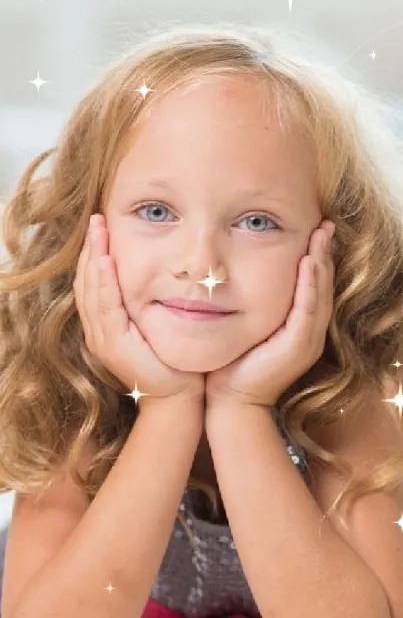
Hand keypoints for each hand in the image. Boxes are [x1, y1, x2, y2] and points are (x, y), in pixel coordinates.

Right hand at [73, 214, 204, 407]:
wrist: (180, 399)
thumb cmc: (175, 362)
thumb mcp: (158, 324)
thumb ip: (151, 301)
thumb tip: (162, 270)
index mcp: (106, 325)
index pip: (94, 281)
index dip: (95, 252)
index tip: (102, 224)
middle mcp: (99, 332)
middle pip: (87, 281)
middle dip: (91, 248)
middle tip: (97, 218)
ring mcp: (104, 340)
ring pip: (91, 291)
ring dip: (94, 258)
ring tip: (98, 230)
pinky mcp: (115, 347)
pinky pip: (105, 309)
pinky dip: (104, 283)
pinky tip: (107, 262)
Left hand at [205, 220, 334, 408]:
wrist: (230, 401)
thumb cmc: (232, 365)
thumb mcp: (246, 327)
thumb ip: (251, 304)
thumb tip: (236, 274)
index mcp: (300, 329)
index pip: (313, 286)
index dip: (317, 258)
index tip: (314, 230)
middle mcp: (310, 334)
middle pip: (323, 285)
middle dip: (325, 253)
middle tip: (325, 223)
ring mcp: (307, 342)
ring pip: (319, 294)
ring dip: (321, 262)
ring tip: (321, 234)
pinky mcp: (297, 347)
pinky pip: (308, 309)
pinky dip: (309, 284)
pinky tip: (308, 262)